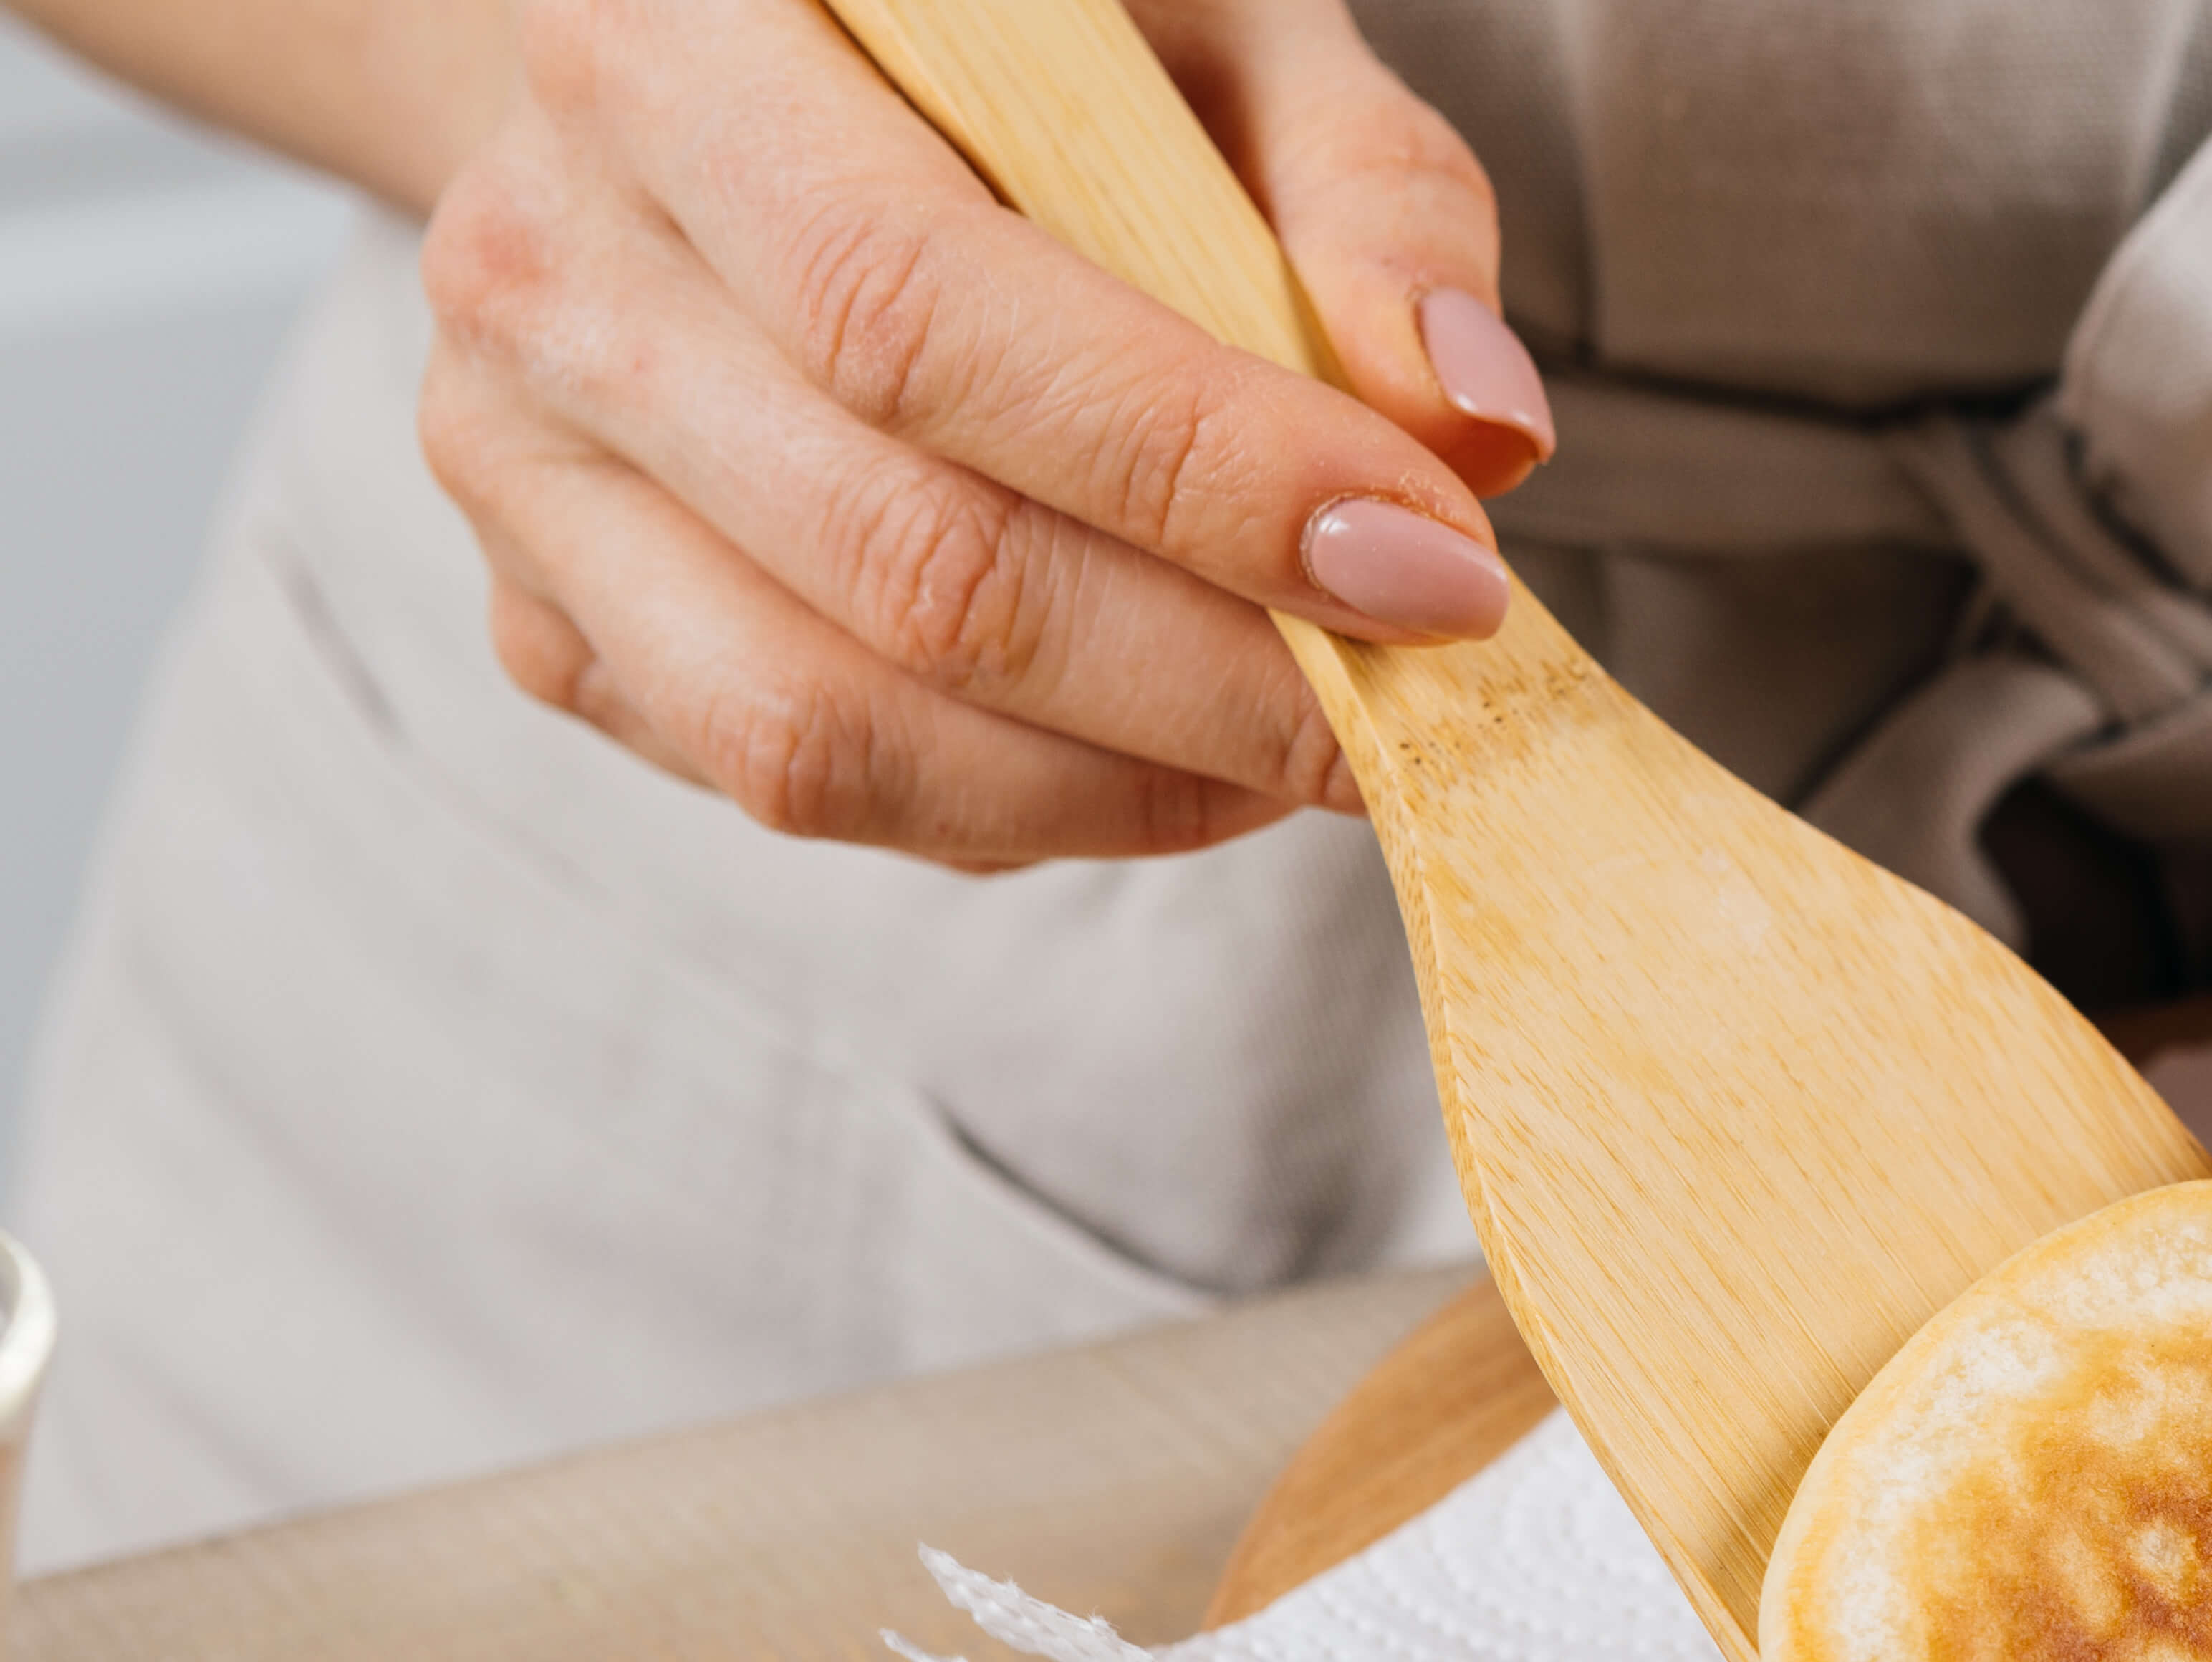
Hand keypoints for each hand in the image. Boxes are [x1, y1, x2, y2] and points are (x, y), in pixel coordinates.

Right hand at [416, 0, 1553, 866]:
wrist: (755, 91)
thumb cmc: (1028, 52)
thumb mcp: (1217, 34)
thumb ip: (1364, 194)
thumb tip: (1473, 426)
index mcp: (670, 38)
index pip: (928, 320)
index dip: (1204, 477)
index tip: (1438, 570)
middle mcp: (544, 253)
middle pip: (906, 558)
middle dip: (1215, 678)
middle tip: (1419, 707)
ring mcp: (513, 457)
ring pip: (835, 727)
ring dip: (1130, 784)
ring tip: (1312, 744)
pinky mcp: (544, 619)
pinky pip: (797, 786)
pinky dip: (1028, 808)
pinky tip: (1167, 744)